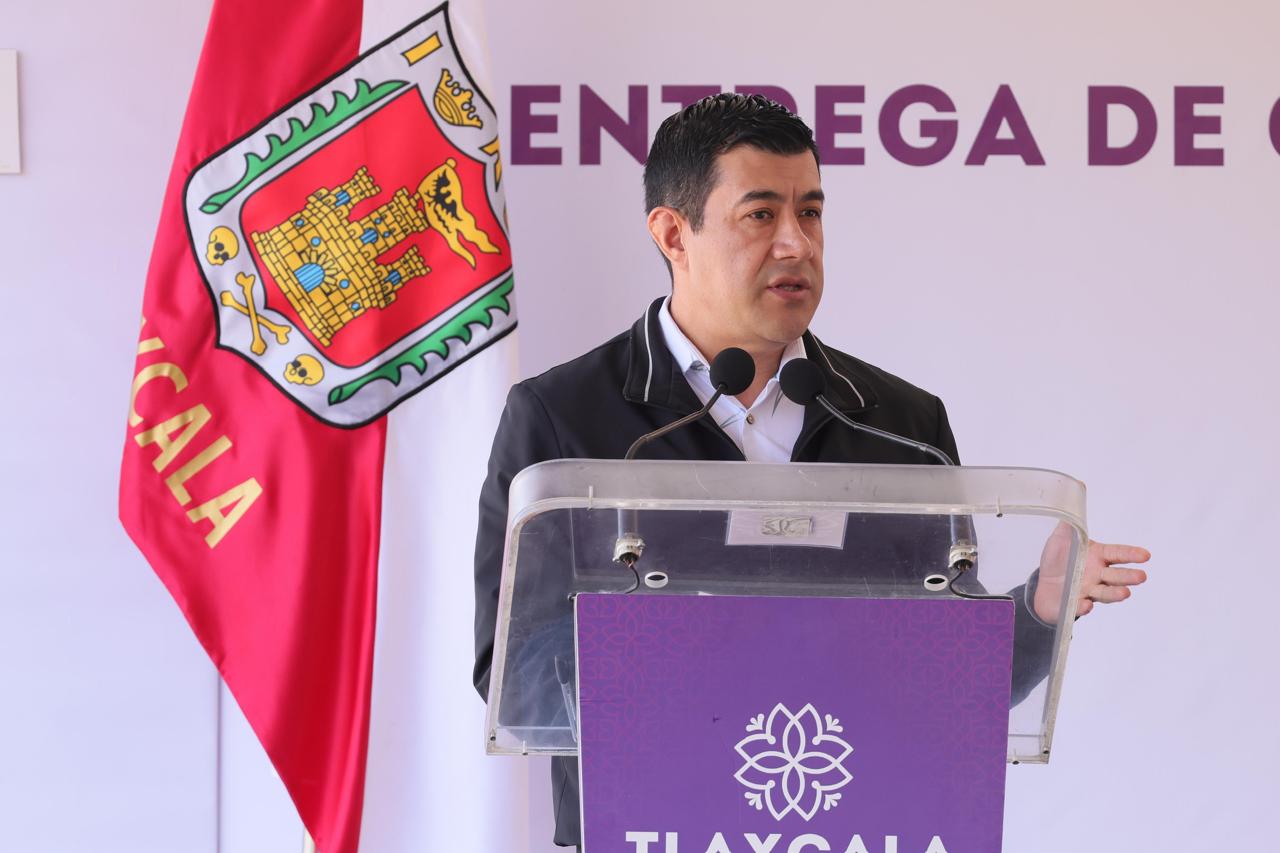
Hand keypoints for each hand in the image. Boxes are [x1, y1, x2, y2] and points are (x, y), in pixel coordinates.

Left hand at [1032, 521, 1149, 622]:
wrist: (1044, 585)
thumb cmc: (1058, 560)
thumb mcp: (1060, 538)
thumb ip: (1069, 524)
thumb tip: (1072, 499)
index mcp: (1097, 555)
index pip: (1117, 553)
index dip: (1131, 554)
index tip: (1145, 555)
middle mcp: (1098, 574)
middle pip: (1116, 576)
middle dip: (1128, 576)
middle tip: (1141, 576)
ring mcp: (1089, 590)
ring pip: (1105, 593)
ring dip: (1114, 593)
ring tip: (1125, 593)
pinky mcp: (1076, 604)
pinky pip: (1081, 606)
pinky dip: (1084, 607)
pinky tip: (1087, 605)